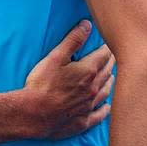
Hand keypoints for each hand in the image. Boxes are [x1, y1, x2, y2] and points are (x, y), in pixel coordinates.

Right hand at [21, 20, 114, 139]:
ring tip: (111, 76)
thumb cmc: (42, 83)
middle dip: (110, 63)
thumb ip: (73, 40)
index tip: (109, 44)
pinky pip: (100, 114)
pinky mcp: (84, 120)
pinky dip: (105, 109)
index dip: (107, 49)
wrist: (34, 114)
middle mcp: (94, 89)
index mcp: (88, 71)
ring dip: (109, 82)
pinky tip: (107, 106)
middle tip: (112, 57)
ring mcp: (89, 106)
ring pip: (106, 91)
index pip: (104, 56)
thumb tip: (88, 25)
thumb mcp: (55, 57)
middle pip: (107, 72)